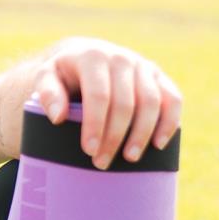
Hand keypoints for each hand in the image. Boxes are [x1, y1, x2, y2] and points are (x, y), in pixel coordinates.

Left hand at [31, 38, 181, 168]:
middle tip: (101, 163)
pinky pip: (172, 99)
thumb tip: (58, 117)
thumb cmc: (62, 74)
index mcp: (93, 57)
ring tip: (130, 158)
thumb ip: (47, 94)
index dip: (95, 124)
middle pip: (125, 103)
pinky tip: (159, 144)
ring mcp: (144, 66)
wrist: (85, 56)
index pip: (98, 95)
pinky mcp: (159, 76)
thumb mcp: (46, 78)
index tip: (89, 150)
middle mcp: (122, 59)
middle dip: (115, 136)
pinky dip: (170, 121)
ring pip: (151, 102)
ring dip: (142, 133)